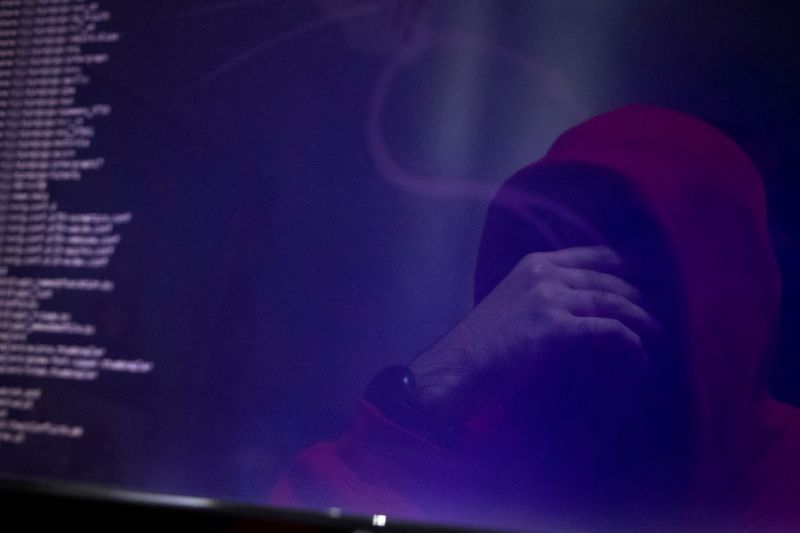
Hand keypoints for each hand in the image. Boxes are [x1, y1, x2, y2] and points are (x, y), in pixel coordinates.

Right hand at [409, 246, 657, 422]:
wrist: (457, 368)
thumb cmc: (479, 347)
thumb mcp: (507, 305)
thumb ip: (538, 297)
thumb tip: (573, 312)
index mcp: (533, 264)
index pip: (593, 255)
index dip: (625, 266)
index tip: (644, 279)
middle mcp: (544, 273)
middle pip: (609, 280)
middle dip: (638, 298)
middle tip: (656, 317)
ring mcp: (550, 298)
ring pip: (616, 303)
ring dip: (642, 322)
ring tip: (656, 337)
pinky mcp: (556, 328)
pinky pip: (611, 331)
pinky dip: (630, 345)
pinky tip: (639, 357)